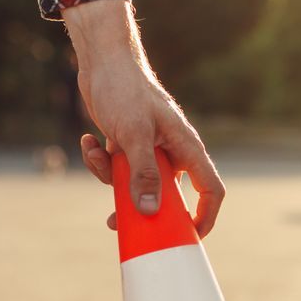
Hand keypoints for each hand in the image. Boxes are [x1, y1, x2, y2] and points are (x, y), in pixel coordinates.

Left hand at [63, 0, 225, 237]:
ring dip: (111, 179)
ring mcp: (150, 150)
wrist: (102, 61)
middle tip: (116, 221)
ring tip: (96, 153)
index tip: (189, 238)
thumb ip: (143, 175)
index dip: (205, 216)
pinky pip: (117, 170)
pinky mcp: (128, 146)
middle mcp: (172, 151)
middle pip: (167, 195)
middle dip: (139, 207)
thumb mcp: (133, 135)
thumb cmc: (124, 90)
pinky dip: (100, 161)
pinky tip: (89, 140)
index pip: (211, 189)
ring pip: (136, 185)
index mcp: (186, 146)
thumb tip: (149, 212)